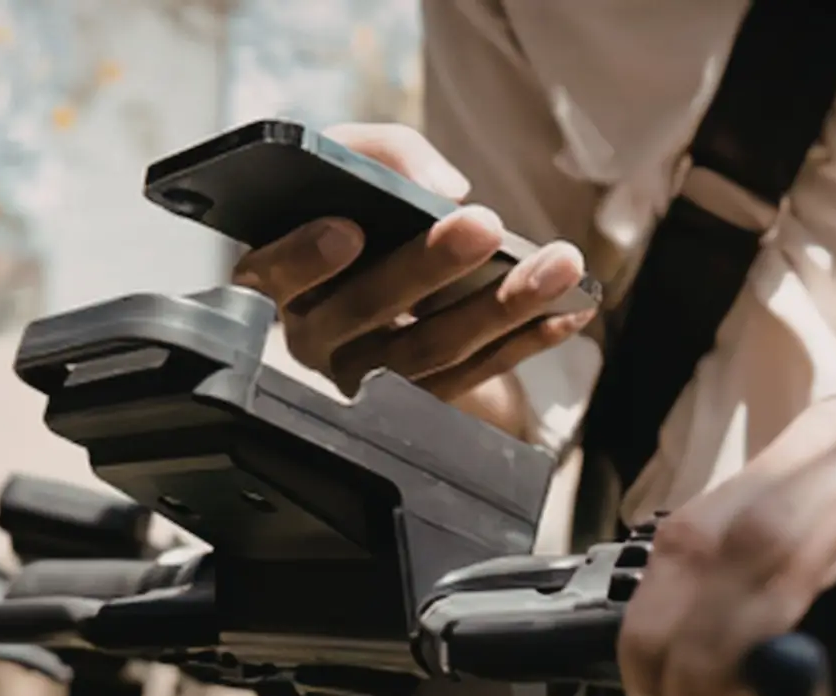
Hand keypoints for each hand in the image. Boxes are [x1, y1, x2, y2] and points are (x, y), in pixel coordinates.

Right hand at [230, 123, 596, 418]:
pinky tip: (568, 311)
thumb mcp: (351, 158)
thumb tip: (445, 190)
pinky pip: (472, 377)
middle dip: (430, 266)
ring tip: (559, 265)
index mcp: (275, 279)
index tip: (348, 229)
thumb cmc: (352, 200)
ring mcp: (365, 379)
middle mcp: (314, 337)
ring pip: (429, 351)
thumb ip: (382, 154)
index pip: (268, 278)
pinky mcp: (417, 401)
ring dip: (500, 306)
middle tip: (485, 224)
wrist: (374, 259)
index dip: (303, 258)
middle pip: (366, 310)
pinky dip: (525, 342)